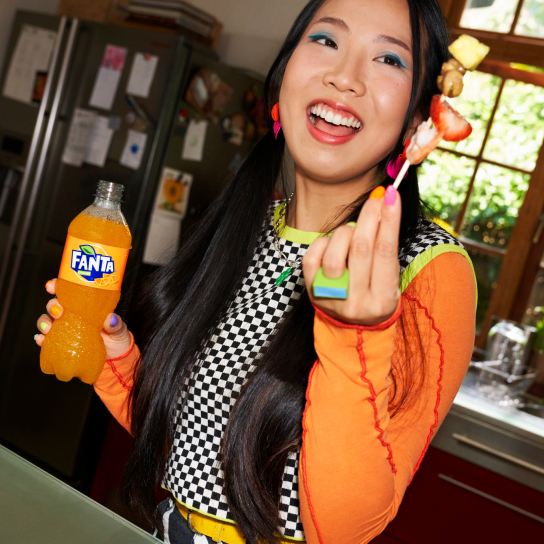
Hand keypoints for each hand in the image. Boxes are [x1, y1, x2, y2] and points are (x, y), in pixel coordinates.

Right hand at [35, 278, 131, 358]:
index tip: (52, 286)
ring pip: (47, 320)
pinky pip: (47, 340)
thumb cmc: (117, 338)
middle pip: (55, 305)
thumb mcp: (119, 329)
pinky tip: (42, 340)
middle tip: (58, 311)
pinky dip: (42, 339)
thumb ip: (116, 324)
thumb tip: (111, 319)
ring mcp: (66, 329)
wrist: (115, 358)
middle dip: (52, 305)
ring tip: (48, 328)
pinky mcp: (62, 344)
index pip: (69, 292)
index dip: (57, 286)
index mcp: (85, 307)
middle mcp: (73, 315)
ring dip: (44, 322)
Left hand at [303, 186, 400, 325]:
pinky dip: (324, 242)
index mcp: (383, 299)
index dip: (389, 220)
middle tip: (375, 197)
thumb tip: (385, 203)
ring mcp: (332, 298)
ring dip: (345, 232)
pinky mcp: (312, 291)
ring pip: (334, 252)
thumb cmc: (375, 292)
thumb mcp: (388, 277)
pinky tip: (332, 243)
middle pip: (360, 248)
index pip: (386, 251)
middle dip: (369, 217)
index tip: (392, 195)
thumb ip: (385, 246)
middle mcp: (357, 303)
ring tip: (351, 232)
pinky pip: (313, 257)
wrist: (353, 325)